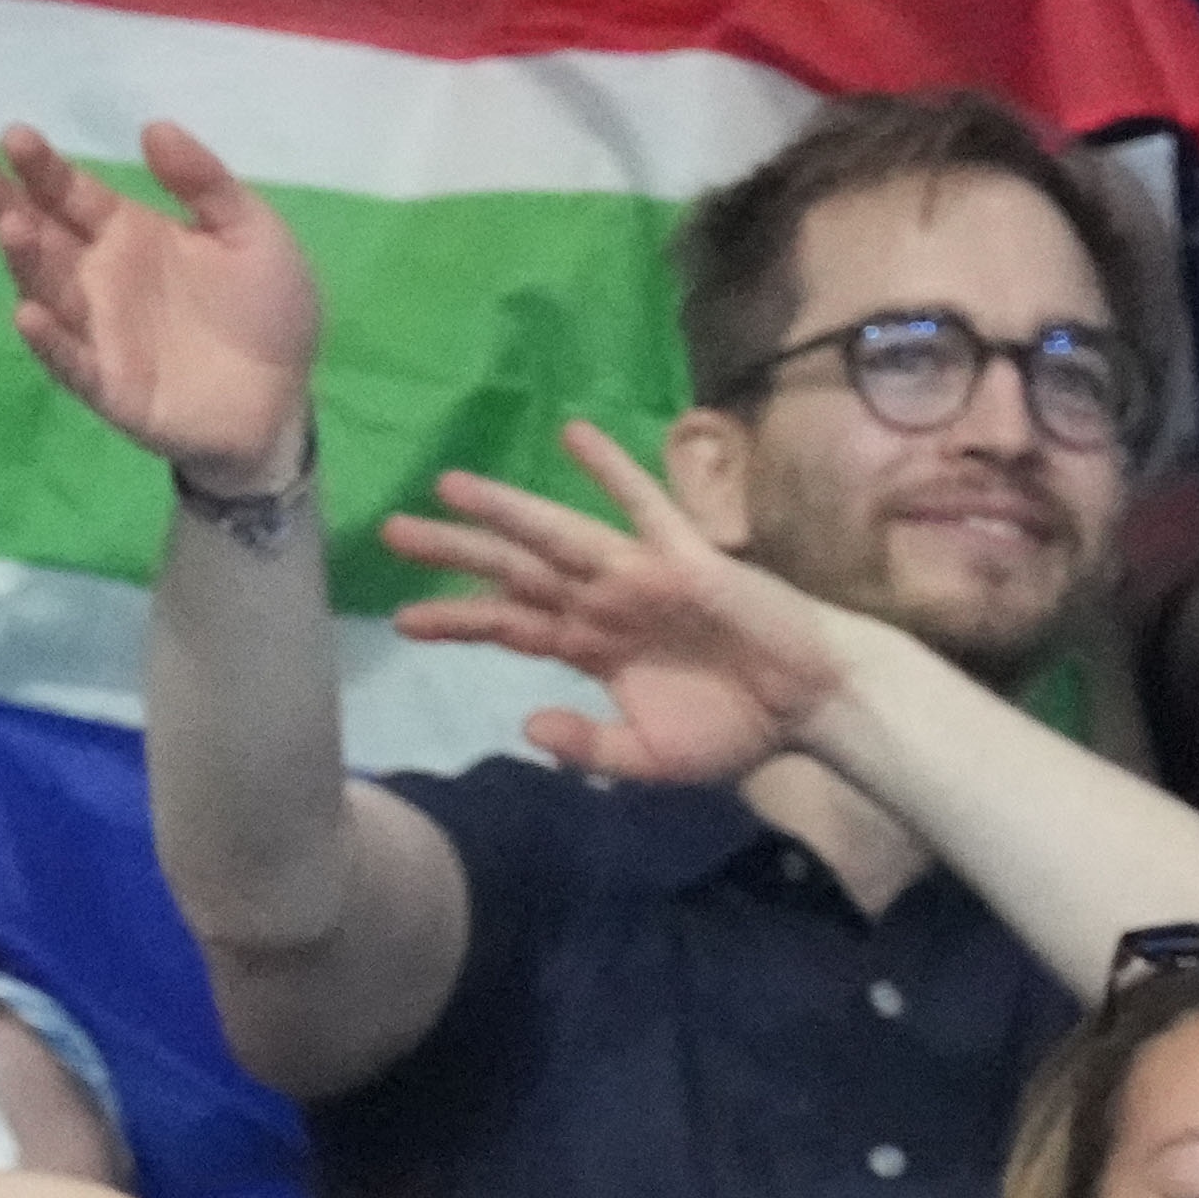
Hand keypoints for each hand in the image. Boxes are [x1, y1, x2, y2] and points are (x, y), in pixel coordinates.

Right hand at [0, 120, 317, 492]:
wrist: (284, 403)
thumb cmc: (266, 312)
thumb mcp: (251, 231)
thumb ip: (204, 183)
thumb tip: (152, 128)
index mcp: (129, 234)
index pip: (70, 193)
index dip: (41, 167)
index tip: (14, 137)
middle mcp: (100, 279)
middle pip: (39, 235)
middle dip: (0, 202)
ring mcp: (99, 334)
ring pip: (47, 292)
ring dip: (23, 261)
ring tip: (9, 228)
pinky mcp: (110, 387)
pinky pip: (72, 363)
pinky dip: (50, 343)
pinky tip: (30, 315)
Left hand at [386, 421, 856, 787]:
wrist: (807, 707)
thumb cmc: (733, 728)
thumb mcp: (648, 760)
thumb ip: (588, 749)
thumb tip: (526, 729)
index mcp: (590, 649)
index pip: (510, 626)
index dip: (458, 619)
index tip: (401, 620)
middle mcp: (603, 604)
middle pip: (515, 572)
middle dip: (457, 552)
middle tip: (391, 531)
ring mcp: (639, 576)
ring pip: (558, 538)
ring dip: (506, 509)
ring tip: (451, 485)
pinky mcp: (684, 559)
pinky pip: (642, 507)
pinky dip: (610, 471)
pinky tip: (574, 437)